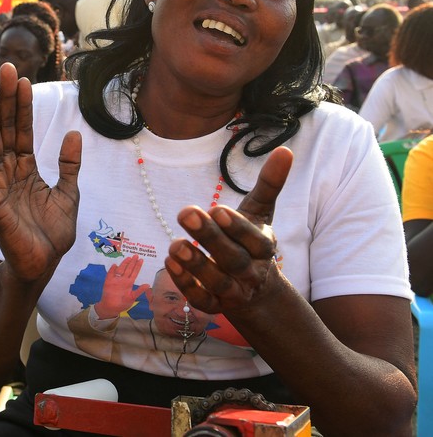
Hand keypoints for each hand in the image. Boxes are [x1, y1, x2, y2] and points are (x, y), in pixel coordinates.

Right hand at [0, 62, 81, 283]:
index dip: (22, 105)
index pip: (23, 129)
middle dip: (3, 98)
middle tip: (0, 67)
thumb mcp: (68, 194)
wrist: (41, 266)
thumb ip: (69, 165)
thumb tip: (74, 133)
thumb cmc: (51, 235)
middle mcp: (8, 171)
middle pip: (4, 128)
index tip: (20, 77)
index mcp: (26, 168)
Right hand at [94, 255, 147, 319]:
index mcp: (129, 283)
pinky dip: (112, 270)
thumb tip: (148, 285)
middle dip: (132, 262)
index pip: (134, 273)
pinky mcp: (108, 282)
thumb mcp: (132, 298)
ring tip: (128, 258)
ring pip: (120, 269)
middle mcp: (123, 280)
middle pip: (128, 269)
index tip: (141, 260)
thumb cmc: (122, 303)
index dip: (137, 266)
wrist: (111, 307)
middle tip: (136, 255)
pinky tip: (115, 265)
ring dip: (124, 264)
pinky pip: (110, 274)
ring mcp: (116, 280)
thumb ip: (139, 291)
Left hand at [165, 146, 292, 314]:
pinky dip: (186, 286)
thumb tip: (285, 150)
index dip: (237, 226)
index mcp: (263, 248)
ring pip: (217, 283)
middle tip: (185, 213)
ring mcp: (234, 292)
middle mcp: (251, 272)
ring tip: (174, 245)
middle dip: (209, 238)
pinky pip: (202, 301)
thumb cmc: (252, 241)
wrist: (257, 288)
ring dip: (195, 265)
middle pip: (233, 259)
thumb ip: (269, 184)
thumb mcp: (260, 213)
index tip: (216, 208)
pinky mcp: (215, 306)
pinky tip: (170, 264)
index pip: (253, 240)